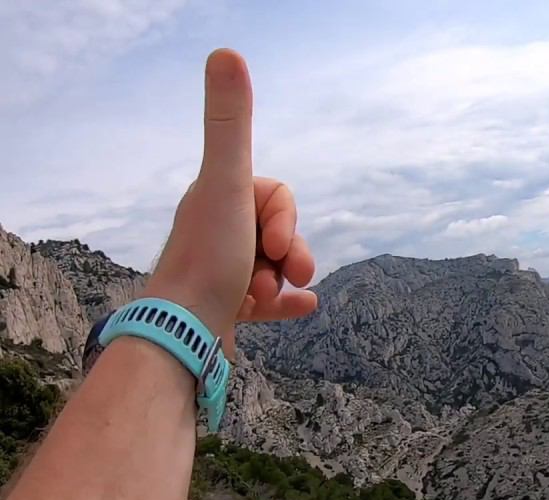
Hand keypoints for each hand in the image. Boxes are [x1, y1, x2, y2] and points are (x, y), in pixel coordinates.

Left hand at [144, 49, 317, 355]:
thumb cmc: (206, 260)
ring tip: (269, 296)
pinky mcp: (227, 309)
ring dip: (285, 280)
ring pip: (276, 265)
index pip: (275, 196)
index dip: (285, 218)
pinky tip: (303, 305)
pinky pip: (270, 300)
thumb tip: (227, 53)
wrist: (182, 334)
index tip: (272, 243)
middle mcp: (214, 231)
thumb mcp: (226, 184)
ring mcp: (221, 271)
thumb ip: (229, 122)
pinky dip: (288, 302)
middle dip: (290, 250)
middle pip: (279, 229)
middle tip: (285, 271)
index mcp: (214, 200)